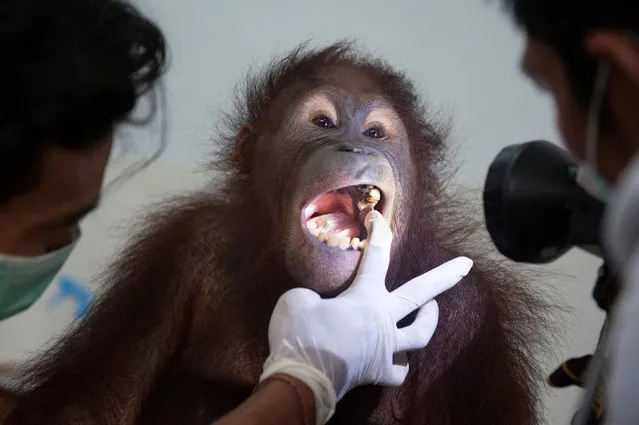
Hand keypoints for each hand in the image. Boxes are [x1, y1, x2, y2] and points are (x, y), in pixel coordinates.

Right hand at [260, 210, 472, 423]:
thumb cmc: (300, 334)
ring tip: (432, 308)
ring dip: (429, 320)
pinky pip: (398, 371)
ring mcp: (385, 348)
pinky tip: (399, 357)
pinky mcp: (377, 372)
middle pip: (420, 293)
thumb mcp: (297, 300)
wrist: (302, 378)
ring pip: (420, 335)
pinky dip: (401, 362)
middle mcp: (383, 319)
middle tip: (467, 265)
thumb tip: (315, 302)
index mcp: (365, 297)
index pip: (376, 257)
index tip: (378, 215)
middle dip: (445, 276)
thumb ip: (313, 295)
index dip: (379, 233)